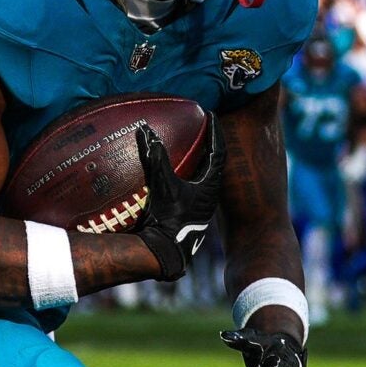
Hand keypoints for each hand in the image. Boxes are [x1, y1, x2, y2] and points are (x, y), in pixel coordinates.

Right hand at [132, 122, 221, 281]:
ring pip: (206, 175)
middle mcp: (211, 194)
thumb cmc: (169, 218)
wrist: (166, 252)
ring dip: (201, 159)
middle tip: (205, 126)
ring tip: (194, 145)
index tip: (212, 114)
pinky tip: (180, 172)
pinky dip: (190, 173)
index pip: (218, 150)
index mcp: (211, 185)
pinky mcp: (192, 212)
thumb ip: (157, 158)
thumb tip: (147, 132)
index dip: (215, 131)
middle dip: (210, 143)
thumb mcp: (163, 185)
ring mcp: (202, 204)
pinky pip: (195, 185)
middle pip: (216, 161)